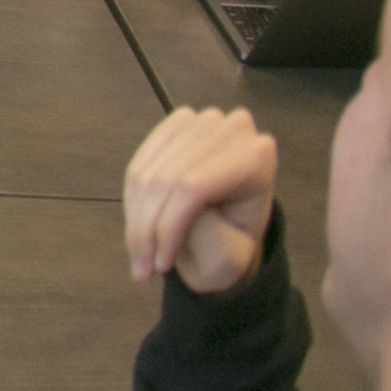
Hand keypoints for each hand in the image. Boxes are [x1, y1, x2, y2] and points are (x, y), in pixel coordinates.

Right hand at [124, 107, 279, 294]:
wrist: (226, 235)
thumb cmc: (231, 247)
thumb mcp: (229, 257)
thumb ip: (208, 234)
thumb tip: (173, 210)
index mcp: (257, 159)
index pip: (194, 186)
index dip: (169, 226)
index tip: (161, 266)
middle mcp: (232, 130)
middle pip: (166, 179)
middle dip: (147, 229)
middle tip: (143, 269)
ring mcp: (202, 122)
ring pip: (146, 175)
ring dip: (135, 221)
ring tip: (140, 256)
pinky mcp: (174, 125)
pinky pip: (138, 167)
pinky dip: (132, 203)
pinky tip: (137, 229)